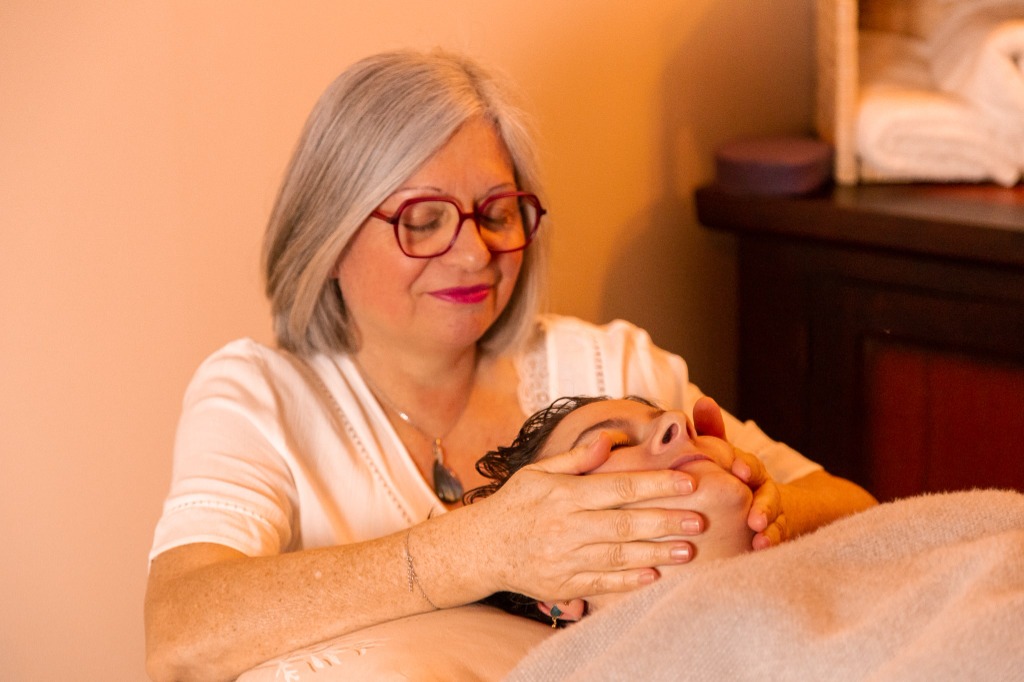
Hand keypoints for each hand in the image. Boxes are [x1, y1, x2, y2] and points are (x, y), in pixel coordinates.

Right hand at [478, 434, 701, 601]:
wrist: (481, 548)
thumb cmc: (515, 504)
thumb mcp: (538, 473)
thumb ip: (575, 458)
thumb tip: (608, 440)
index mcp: (564, 495)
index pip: (618, 487)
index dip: (656, 484)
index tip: (688, 481)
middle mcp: (566, 527)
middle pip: (624, 524)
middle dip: (665, 522)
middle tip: (699, 520)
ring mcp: (564, 559)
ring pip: (619, 557)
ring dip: (656, 554)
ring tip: (689, 551)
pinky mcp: (562, 584)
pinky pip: (601, 584)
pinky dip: (628, 581)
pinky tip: (654, 575)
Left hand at [693, 396, 786, 549]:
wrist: (768, 505)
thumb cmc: (733, 475)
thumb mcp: (723, 455)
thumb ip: (713, 431)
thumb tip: (704, 400)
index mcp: (749, 470)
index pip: (751, 465)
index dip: (746, 466)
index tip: (739, 471)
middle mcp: (764, 491)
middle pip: (769, 495)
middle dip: (763, 505)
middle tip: (754, 517)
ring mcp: (772, 514)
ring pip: (776, 520)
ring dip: (770, 529)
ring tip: (760, 539)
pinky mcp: (773, 535)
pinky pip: (777, 540)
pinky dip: (772, 544)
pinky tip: (761, 552)